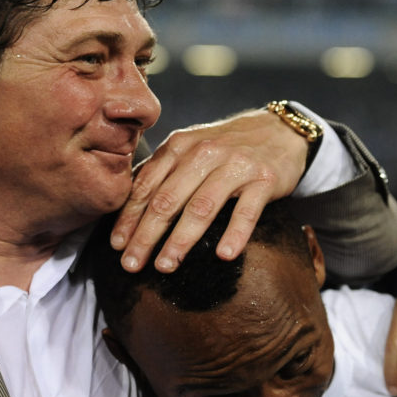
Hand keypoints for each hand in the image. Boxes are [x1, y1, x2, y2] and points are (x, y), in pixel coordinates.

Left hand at [111, 107, 309, 271]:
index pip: (146, 186)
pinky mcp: (264, 179)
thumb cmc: (226, 147)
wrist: (280, 131)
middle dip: (145, 236)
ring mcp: (235, 166)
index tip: (116, 246)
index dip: (128, 217)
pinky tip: (223, 255)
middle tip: (131, 265)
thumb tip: (126, 207)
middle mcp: (203, 153)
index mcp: (178, 146)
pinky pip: (247, 211)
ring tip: (165, 266)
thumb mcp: (189, 148)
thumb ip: (161, 171)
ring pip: (201, 207)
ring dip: (180, 240)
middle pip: (167, 200)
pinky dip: (235, 233)